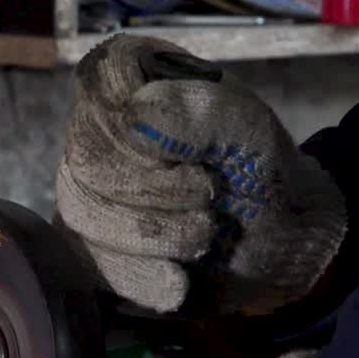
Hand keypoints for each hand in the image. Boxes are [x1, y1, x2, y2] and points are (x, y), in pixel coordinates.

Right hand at [56, 35, 346, 314]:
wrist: (277, 242)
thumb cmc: (261, 170)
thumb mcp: (249, 129)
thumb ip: (198, 111)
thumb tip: (133, 120)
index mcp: (138, 76)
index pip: (101, 78)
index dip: (135, 118)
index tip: (188, 152)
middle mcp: (101, 127)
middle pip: (87, 154)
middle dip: (151, 188)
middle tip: (207, 196)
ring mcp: (90, 186)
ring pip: (81, 211)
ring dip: (150, 233)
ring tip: (205, 236)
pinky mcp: (91, 241)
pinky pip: (88, 260)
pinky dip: (137, 274)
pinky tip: (177, 281)